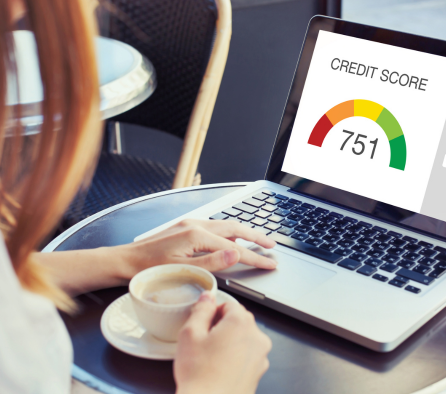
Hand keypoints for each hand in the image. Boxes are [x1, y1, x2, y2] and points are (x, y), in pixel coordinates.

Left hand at [121, 219, 276, 278]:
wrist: (124, 261)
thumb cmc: (149, 269)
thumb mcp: (183, 270)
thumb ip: (213, 262)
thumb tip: (237, 253)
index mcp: (196, 235)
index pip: (235, 248)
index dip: (255, 257)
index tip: (270, 263)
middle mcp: (195, 225)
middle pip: (235, 228)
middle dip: (256, 236)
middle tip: (272, 246)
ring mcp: (190, 224)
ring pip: (225, 226)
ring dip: (244, 233)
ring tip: (258, 241)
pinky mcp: (185, 228)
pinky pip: (214, 227)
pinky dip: (229, 233)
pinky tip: (231, 240)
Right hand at [174, 292, 271, 393]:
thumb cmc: (200, 375)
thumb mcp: (190, 334)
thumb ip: (201, 310)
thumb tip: (208, 298)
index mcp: (241, 322)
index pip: (229, 304)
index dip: (213, 312)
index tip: (203, 324)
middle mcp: (256, 337)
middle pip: (238, 321)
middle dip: (221, 327)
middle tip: (203, 342)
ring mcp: (260, 356)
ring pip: (243, 339)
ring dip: (229, 343)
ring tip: (210, 358)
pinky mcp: (259, 372)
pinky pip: (246, 356)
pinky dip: (235, 358)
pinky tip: (219, 369)